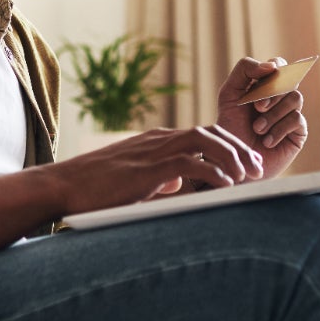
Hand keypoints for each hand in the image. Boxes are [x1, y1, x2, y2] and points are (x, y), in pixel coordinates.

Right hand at [45, 125, 263, 214]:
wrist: (62, 186)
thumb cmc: (93, 188)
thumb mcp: (132, 180)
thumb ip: (157, 179)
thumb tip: (177, 184)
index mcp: (155, 142)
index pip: (201, 134)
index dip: (228, 146)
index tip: (246, 164)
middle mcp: (158, 141)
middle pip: (210, 132)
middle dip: (238, 148)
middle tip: (256, 168)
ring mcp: (152, 152)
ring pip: (204, 142)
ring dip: (231, 157)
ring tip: (247, 176)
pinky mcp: (148, 169)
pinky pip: (190, 163)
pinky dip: (212, 172)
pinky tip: (225, 186)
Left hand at [216, 57, 308, 178]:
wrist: (234, 161)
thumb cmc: (230, 127)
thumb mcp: (229, 94)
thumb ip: (245, 70)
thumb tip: (272, 65)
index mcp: (265, 85)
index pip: (279, 65)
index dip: (275, 68)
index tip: (261, 80)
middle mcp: (281, 97)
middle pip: (289, 79)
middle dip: (272, 93)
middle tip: (257, 108)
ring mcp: (291, 113)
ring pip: (295, 97)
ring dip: (274, 113)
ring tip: (257, 129)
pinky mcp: (298, 131)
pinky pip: (297, 119)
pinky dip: (279, 129)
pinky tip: (267, 141)